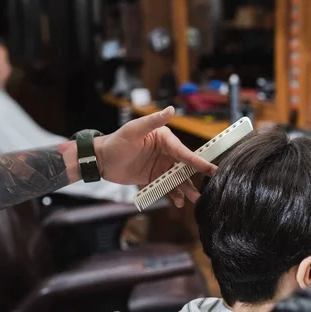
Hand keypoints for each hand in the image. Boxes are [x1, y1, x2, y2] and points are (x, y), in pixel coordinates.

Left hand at [97, 107, 216, 206]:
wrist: (100, 160)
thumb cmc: (116, 142)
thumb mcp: (134, 130)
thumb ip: (153, 121)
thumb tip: (171, 109)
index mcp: (164, 139)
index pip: (184, 152)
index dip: (197, 161)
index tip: (210, 168)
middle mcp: (166, 153)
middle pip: (184, 167)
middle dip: (195, 178)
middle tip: (207, 188)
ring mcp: (160, 167)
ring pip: (177, 179)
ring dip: (186, 189)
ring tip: (194, 199)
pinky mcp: (154, 178)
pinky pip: (167, 187)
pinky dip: (173, 194)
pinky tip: (178, 202)